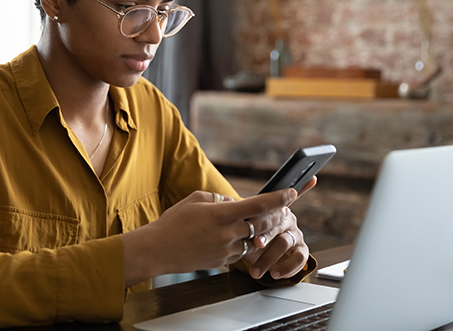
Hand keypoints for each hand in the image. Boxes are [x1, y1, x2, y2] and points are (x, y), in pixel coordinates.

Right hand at [123, 188, 296, 286]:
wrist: (158, 250)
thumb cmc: (175, 221)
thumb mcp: (197, 198)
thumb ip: (220, 198)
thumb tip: (235, 202)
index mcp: (222, 213)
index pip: (258, 205)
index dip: (279, 198)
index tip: (293, 192)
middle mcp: (228, 233)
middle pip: (261, 224)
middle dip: (270, 216)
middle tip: (273, 208)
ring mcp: (226, 250)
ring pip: (251, 239)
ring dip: (250, 231)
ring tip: (233, 224)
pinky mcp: (223, 262)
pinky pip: (240, 251)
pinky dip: (239, 243)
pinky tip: (222, 237)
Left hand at [241, 176, 316, 280]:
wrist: (249, 254)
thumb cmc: (245, 232)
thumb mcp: (239, 219)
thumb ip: (235, 209)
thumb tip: (225, 202)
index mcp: (276, 207)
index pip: (285, 197)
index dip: (289, 193)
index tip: (292, 191)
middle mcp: (288, 219)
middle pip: (278, 222)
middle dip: (265, 234)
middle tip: (255, 243)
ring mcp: (295, 235)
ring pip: (285, 242)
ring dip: (270, 256)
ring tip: (257, 268)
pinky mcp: (300, 251)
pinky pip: (300, 258)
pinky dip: (288, 267)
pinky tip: (274, 273)